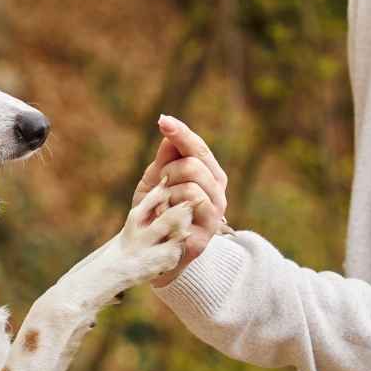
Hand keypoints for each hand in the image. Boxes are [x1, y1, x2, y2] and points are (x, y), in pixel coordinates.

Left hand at [132, 115, 228, 286]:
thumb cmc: (157, 210)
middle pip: (193, 164)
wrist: (152, 250)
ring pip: (190, 187)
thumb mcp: (157, 180)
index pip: (198, 148)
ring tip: (162, 207)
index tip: (163, 120)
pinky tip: (163, 218)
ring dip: (166, 195)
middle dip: (167, 173)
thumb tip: (169, 129)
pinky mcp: (206, 235)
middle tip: (160, 188)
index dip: (181, 133)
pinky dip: (166, 211)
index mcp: (209, 174)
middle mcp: (217, 192)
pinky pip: (185, 212)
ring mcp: (214, 213)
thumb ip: (165, 158)